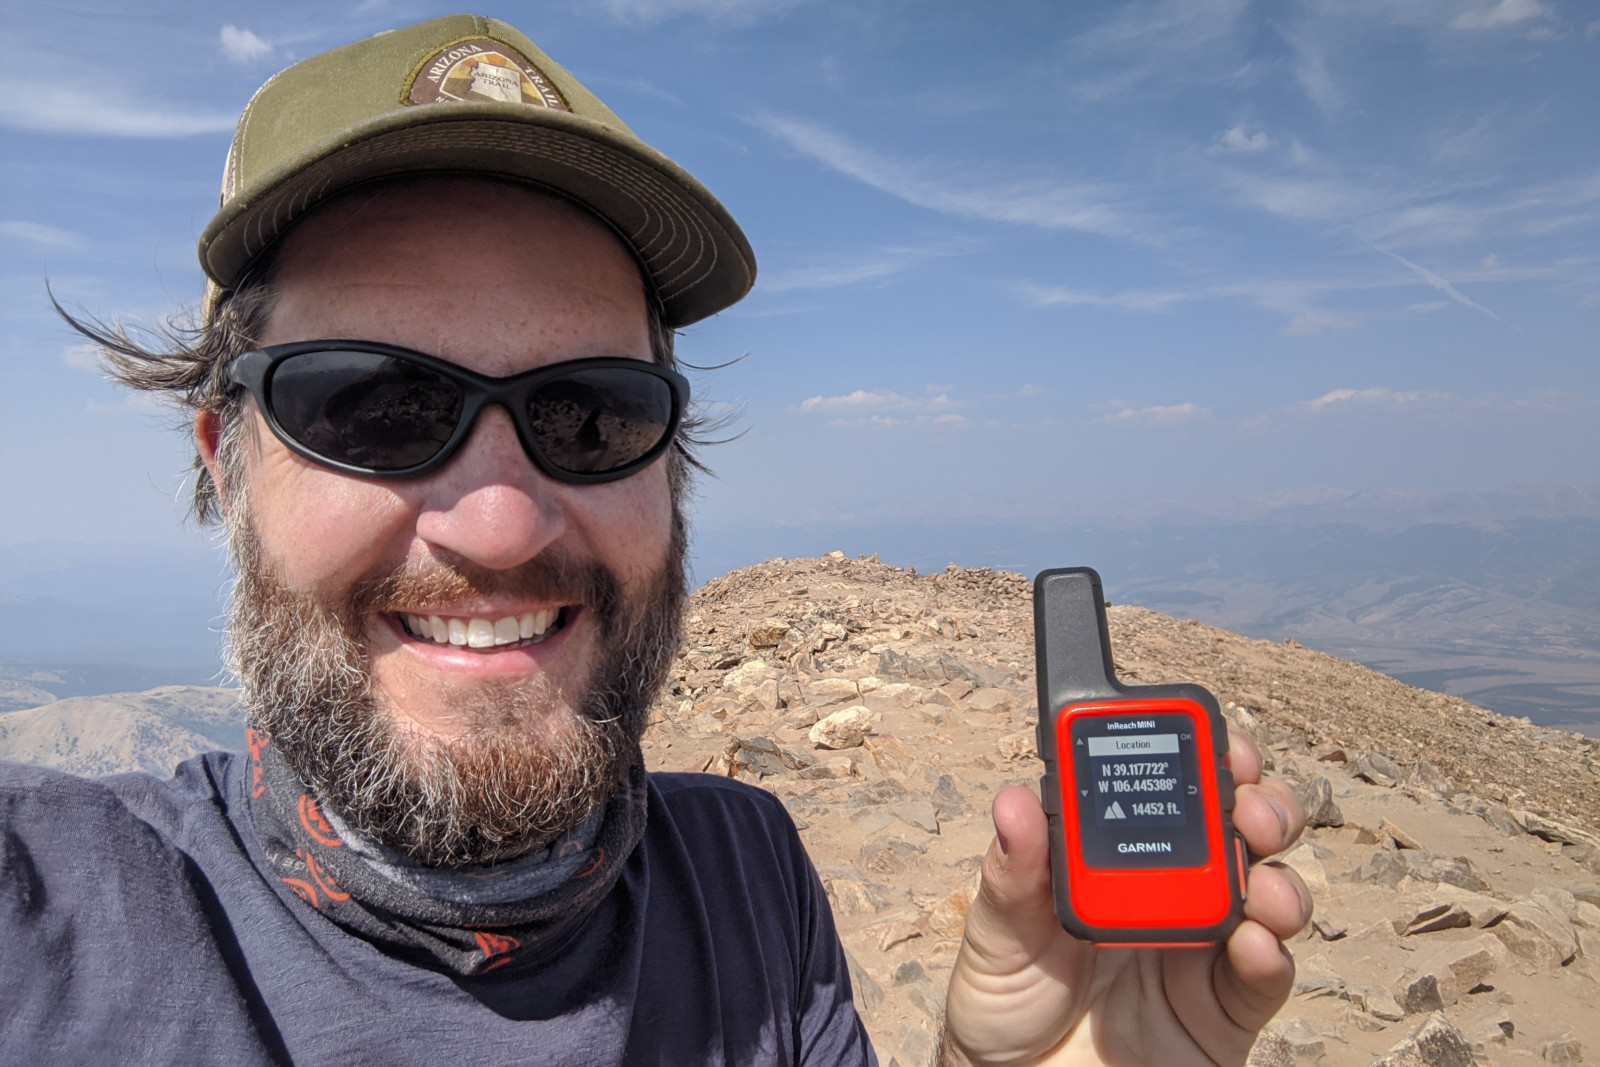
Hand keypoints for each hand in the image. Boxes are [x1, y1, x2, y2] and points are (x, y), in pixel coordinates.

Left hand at [939, 727, 1310, 1065]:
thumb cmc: (1003, 1005)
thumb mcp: (996, 934)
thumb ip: (1013, 876)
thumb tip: (1015, 801)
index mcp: (1115, 857)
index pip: (1169, 787)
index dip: (1200, 754)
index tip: (1211, 736)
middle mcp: (1171, 891)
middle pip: (1239, 829)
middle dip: (1261, 804)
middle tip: (1253, 808)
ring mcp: (1203, 951)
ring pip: (1270, 893)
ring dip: (1281, 876)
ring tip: (1266, 887)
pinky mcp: (1223, 1013)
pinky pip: (1264, 978)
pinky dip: (1272, 955)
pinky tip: (1255, 943)